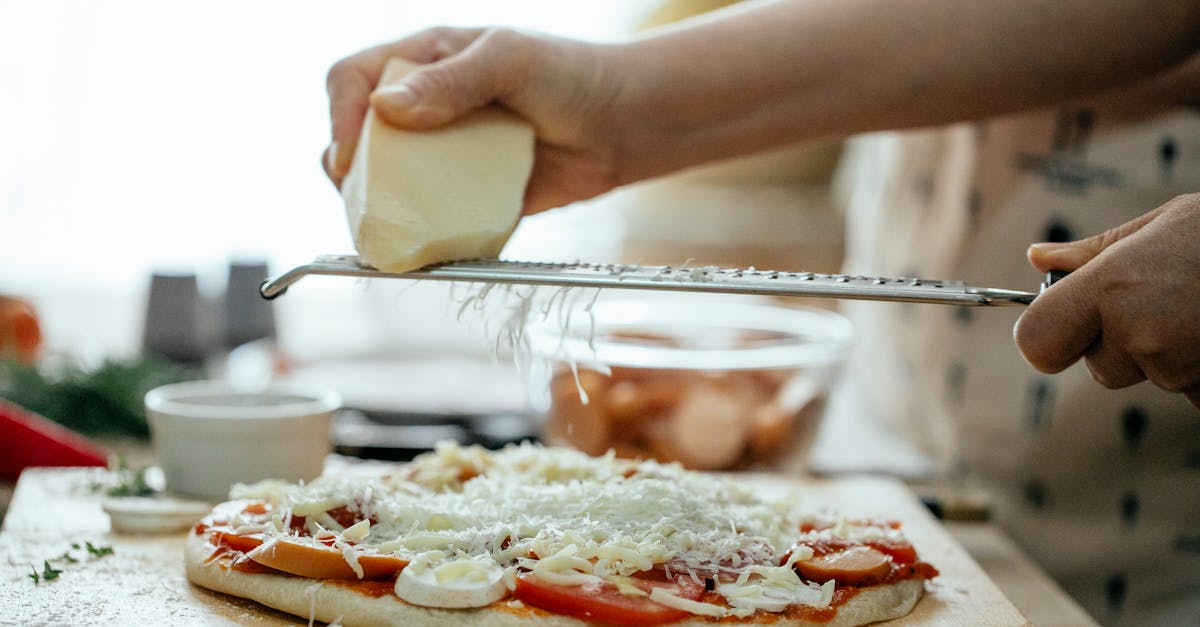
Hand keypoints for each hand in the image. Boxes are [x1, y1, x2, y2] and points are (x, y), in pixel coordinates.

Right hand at [323, 27, 628, 214]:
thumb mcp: (511, 60)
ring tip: (387, 230)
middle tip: (363, 200)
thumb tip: (385, 107)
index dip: (339, 117)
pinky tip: (429, 245)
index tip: (348, 156)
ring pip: (391, 185)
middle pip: (361, 140)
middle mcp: (428, 107)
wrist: (628, 125)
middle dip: (351, 172)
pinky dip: (426, 234)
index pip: (352, 81)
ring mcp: (448, 154)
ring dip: (382, 209)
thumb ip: (451, 81)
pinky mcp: (472, 196)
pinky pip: (436, 218)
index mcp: (426, 61)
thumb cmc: (574, 74)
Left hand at [1014, 193, 1199, 407]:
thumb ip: (1094, 253)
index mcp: (1110, 287)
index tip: (1065, 325)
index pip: (1036, 343)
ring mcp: (1178, 366)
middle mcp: (1139, 332)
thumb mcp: (1160, 226)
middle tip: (1162, 303)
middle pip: (1098, 367)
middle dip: (1118, 345)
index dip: (1046, 339)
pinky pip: (1190, 391)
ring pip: (1148, 377)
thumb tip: (1038, 260)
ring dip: (1168, 353)